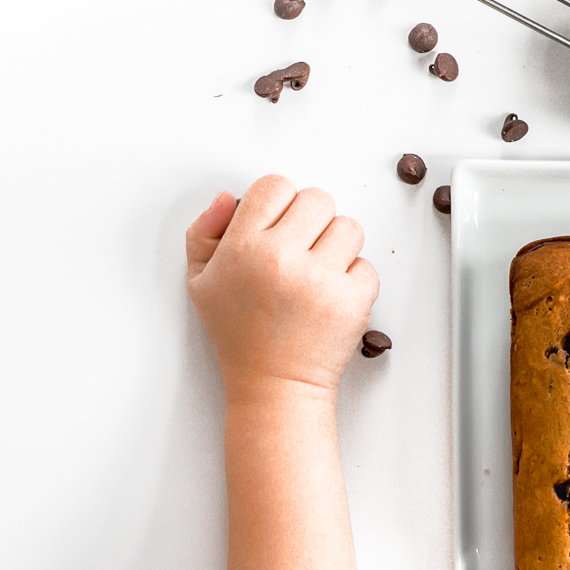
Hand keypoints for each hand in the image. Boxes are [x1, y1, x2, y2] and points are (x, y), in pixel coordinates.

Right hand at [186, 175, 379, 406]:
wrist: (274, 384)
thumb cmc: (238, 332)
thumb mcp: (201, 281)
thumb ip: (205, 231)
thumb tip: (228, 197)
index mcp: (242, 247)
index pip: (275, 185)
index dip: (280, 202)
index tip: (278, 226)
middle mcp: (281, 258)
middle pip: (318, 199)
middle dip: (312, 221)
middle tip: (301, 250)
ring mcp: (320, 279)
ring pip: (349, 227)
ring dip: (338, 246)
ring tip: (317, 273)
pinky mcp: (352, 299)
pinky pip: (367, 265)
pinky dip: (354, 280)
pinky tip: (330, 298)